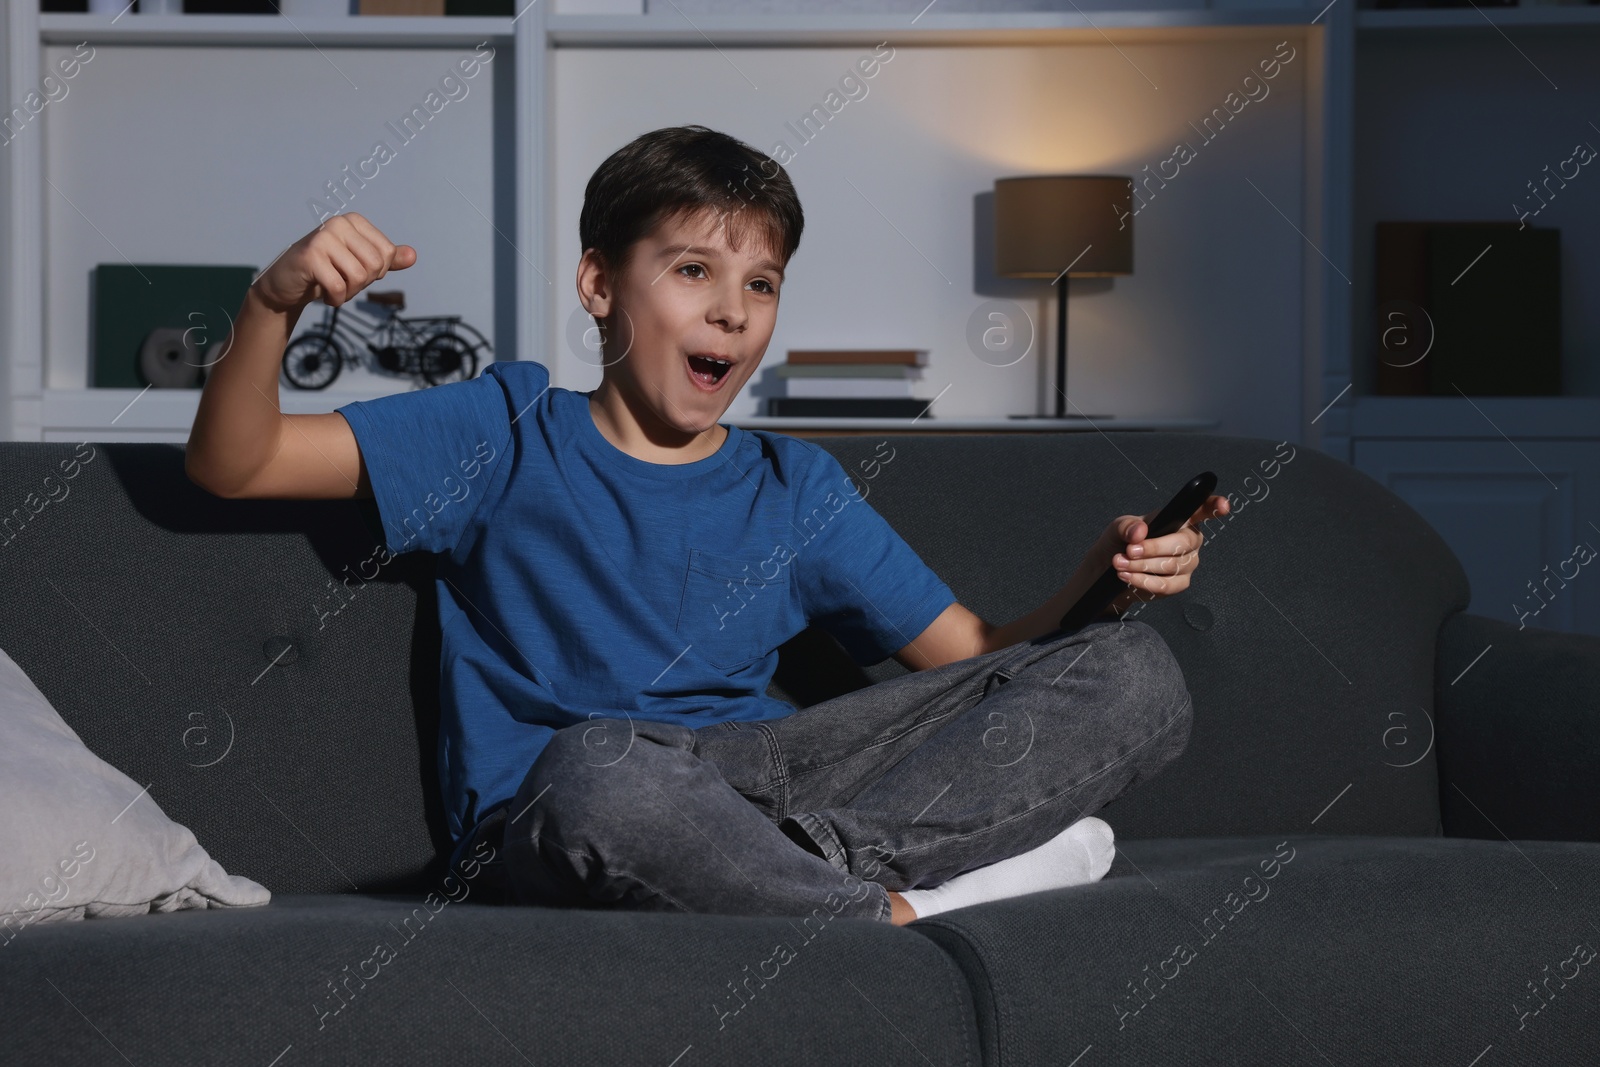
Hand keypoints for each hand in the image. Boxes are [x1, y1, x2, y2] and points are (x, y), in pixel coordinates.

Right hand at [250, 212, 415, 313]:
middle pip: (375, 265)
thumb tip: (412, 256)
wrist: (287, 284)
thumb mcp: (359, 264)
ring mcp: (323, 237)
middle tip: (343, 282)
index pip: (387, 253)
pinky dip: (335, 300)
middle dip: (362, 284)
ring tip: (333, 287)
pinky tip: (324, 294)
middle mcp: (339, 223)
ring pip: (359, 276)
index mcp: (353, 221)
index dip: (376, 272)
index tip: (355, 271)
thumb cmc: (326, 271)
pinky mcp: (310, 256)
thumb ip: (387, 260)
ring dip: (349, 293)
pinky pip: (340, 287)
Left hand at [1097, 494, 1229, 616]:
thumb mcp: (1119, 528)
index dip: (1214, 506)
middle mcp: (1189, 540)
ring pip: (1172, 566)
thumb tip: (1139, 532)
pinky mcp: (1179, 583)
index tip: (1223, 505)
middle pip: (1183, 543)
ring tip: (1120, 563)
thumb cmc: (1122, 542)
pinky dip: (1143, 581)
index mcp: (1180, 519)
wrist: (1113, 568)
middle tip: (1129, 551)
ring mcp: (1188, 562)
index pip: (1202, 509)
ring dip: (1141, 566)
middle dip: (1153, 548)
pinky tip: (1127, 577)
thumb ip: (1127, 527)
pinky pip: (1166, 585)